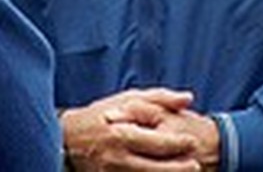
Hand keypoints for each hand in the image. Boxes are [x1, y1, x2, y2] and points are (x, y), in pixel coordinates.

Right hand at [61, 88, 200, 170]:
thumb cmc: (102, 115)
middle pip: (156, 170)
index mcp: (123, 135)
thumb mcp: (129, 99)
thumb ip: (160, 98)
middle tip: (196, 166)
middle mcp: (117, 159)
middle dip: (179, 170)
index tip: (193, 142)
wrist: (66, 139)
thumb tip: (189, 99)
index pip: (159, 144)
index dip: (179, 144)